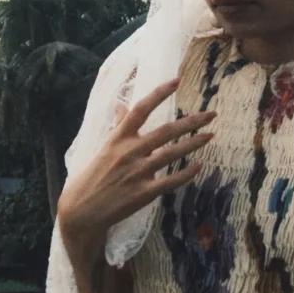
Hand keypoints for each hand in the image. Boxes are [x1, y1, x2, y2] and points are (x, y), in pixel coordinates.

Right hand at [58, 78, 213, 261]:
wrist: (82, 211)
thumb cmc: (93, 176)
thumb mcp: (104, 147)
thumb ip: (118, 126)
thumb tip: (120, 105)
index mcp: (118, 138)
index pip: (141, 109)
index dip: (159, 93)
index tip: (177, 81)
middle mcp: (130, 152)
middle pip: (165, 131)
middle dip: (191, 121)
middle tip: (211, 114)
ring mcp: (138, 173)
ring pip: (172, 154)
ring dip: (194, 143)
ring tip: (210, 135)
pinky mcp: (144, 193)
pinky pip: (171, 181)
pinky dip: (186, 173)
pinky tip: (199, 166)